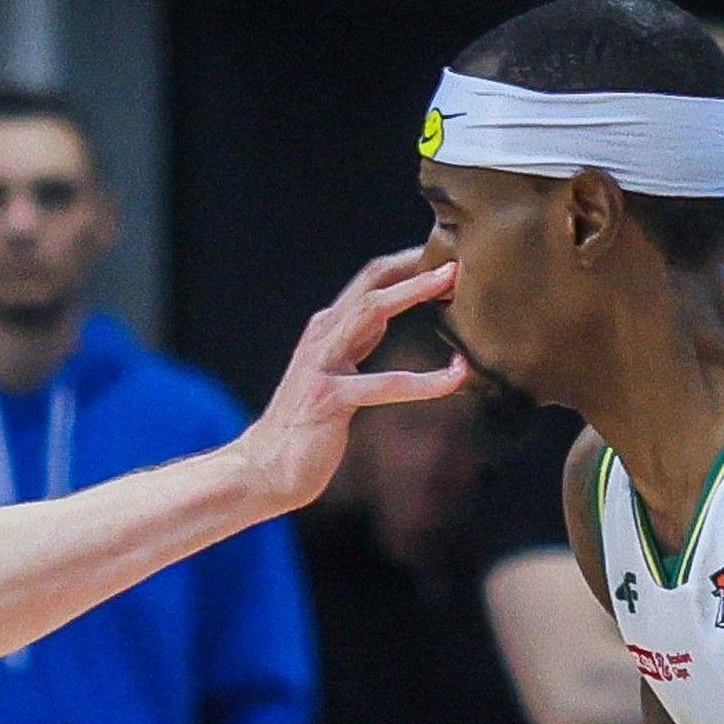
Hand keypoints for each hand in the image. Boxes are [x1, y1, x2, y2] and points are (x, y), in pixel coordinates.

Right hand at [236, 249, 463, 509]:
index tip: (449, 256)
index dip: (410, 265)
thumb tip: (385, 319)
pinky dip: (426, 380)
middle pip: (372, 282)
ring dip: (414, 290)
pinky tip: (456, 378)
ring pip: (372, 310)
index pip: (371, 281)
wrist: (264, 468)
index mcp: (327, 328)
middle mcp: (322, 335)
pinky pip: (386, 383)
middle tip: (459, 256)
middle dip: (416, 265)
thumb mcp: (333, 371)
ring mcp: (322, 363)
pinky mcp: (329, 397)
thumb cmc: (306, 424)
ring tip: (453, 282)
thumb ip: (354, 342)